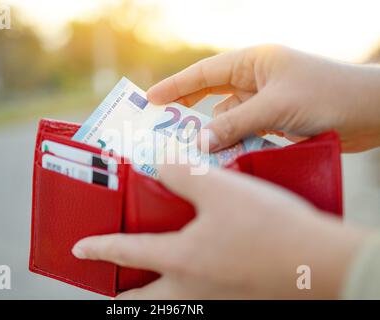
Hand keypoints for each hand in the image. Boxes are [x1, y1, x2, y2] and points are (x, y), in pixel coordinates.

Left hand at [72, 164, 367, 298]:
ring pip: (171, 303)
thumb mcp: (220, 189)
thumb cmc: (268, 227)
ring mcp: (215, 300)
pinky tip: (199, 271)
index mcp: (181, 260)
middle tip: (113, 285)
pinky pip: (200, 300)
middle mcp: (192, 289)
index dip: (98, 248)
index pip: (126, 252)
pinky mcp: (237, 300)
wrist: (320, 263)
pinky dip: (187, 290)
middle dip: (123, 295)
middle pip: (143, 301)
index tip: (78, 250)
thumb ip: (181, 174)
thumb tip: (157, 165)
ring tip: (152, 278)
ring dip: (155, 293)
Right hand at [146, 45, 379, 151]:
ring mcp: (265, 101)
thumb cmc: (326, 96)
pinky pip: (243, 131)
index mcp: (254, 62)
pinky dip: (232, 143)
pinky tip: (221, 157)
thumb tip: (198, 144)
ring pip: (227, 117)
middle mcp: (256, 79)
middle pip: (211, 92)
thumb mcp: (275, 108)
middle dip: (187, 108)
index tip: (150, 99)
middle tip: (160, 124)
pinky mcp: (274, 121)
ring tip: (189, 150)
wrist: (370, 113)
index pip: (205, 72)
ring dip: (213, 133)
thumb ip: (233, 124)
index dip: (176, 85)